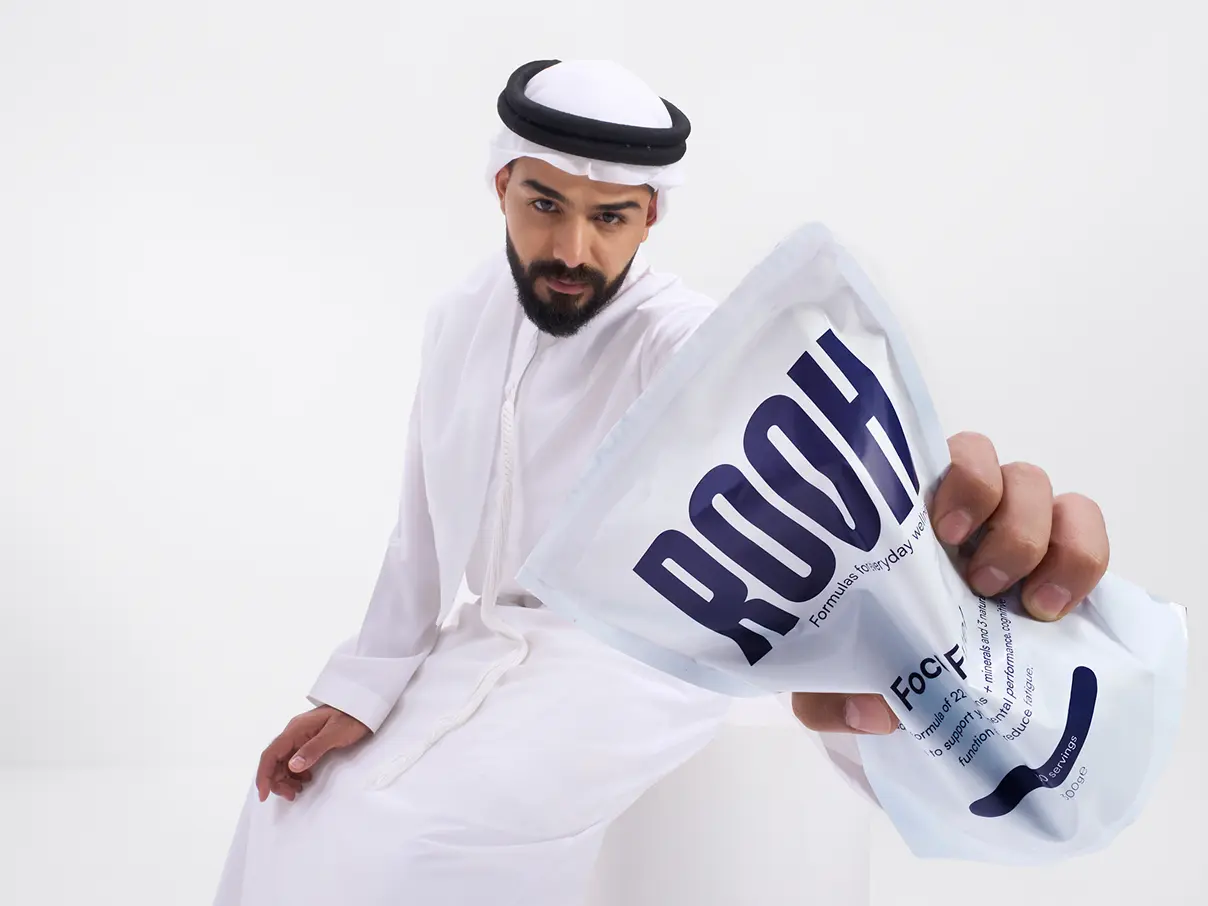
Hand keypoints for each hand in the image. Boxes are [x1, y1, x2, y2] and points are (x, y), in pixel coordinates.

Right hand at [255, 705, 370, 800]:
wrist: (364, 707)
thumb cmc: (352, 717)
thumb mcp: (335, 734)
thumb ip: (314, 749)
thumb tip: (293, 766)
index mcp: (296, 729)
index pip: (271, 754)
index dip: (264, 775)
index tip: (264, 795)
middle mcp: (294, 733)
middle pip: (275, 761)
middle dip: (277, 781)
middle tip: (291, 795)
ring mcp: (301, 737)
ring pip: (283, 762)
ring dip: (286, 779)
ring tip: (297, 791)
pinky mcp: (309, 742)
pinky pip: (294, 761)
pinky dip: (295, 774)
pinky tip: (305, 780)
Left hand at [792, 431, 1109, 735]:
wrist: (901, 679)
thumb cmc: (860, 646)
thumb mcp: (829, 668)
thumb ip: (829, 692)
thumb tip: (870, 713)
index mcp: (911, 507)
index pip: (948, 456)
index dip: (963, 479)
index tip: (947, 532)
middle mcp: (967, 508)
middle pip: (1008, 472)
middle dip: (1008, 523)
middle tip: (983, 582)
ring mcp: (1015, 528)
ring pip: (1050, 498)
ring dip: (1047, 545)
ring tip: (1030, 606)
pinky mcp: (1054, 562)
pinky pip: (1085, 534)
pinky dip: (1081, 563)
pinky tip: (1056, 611)